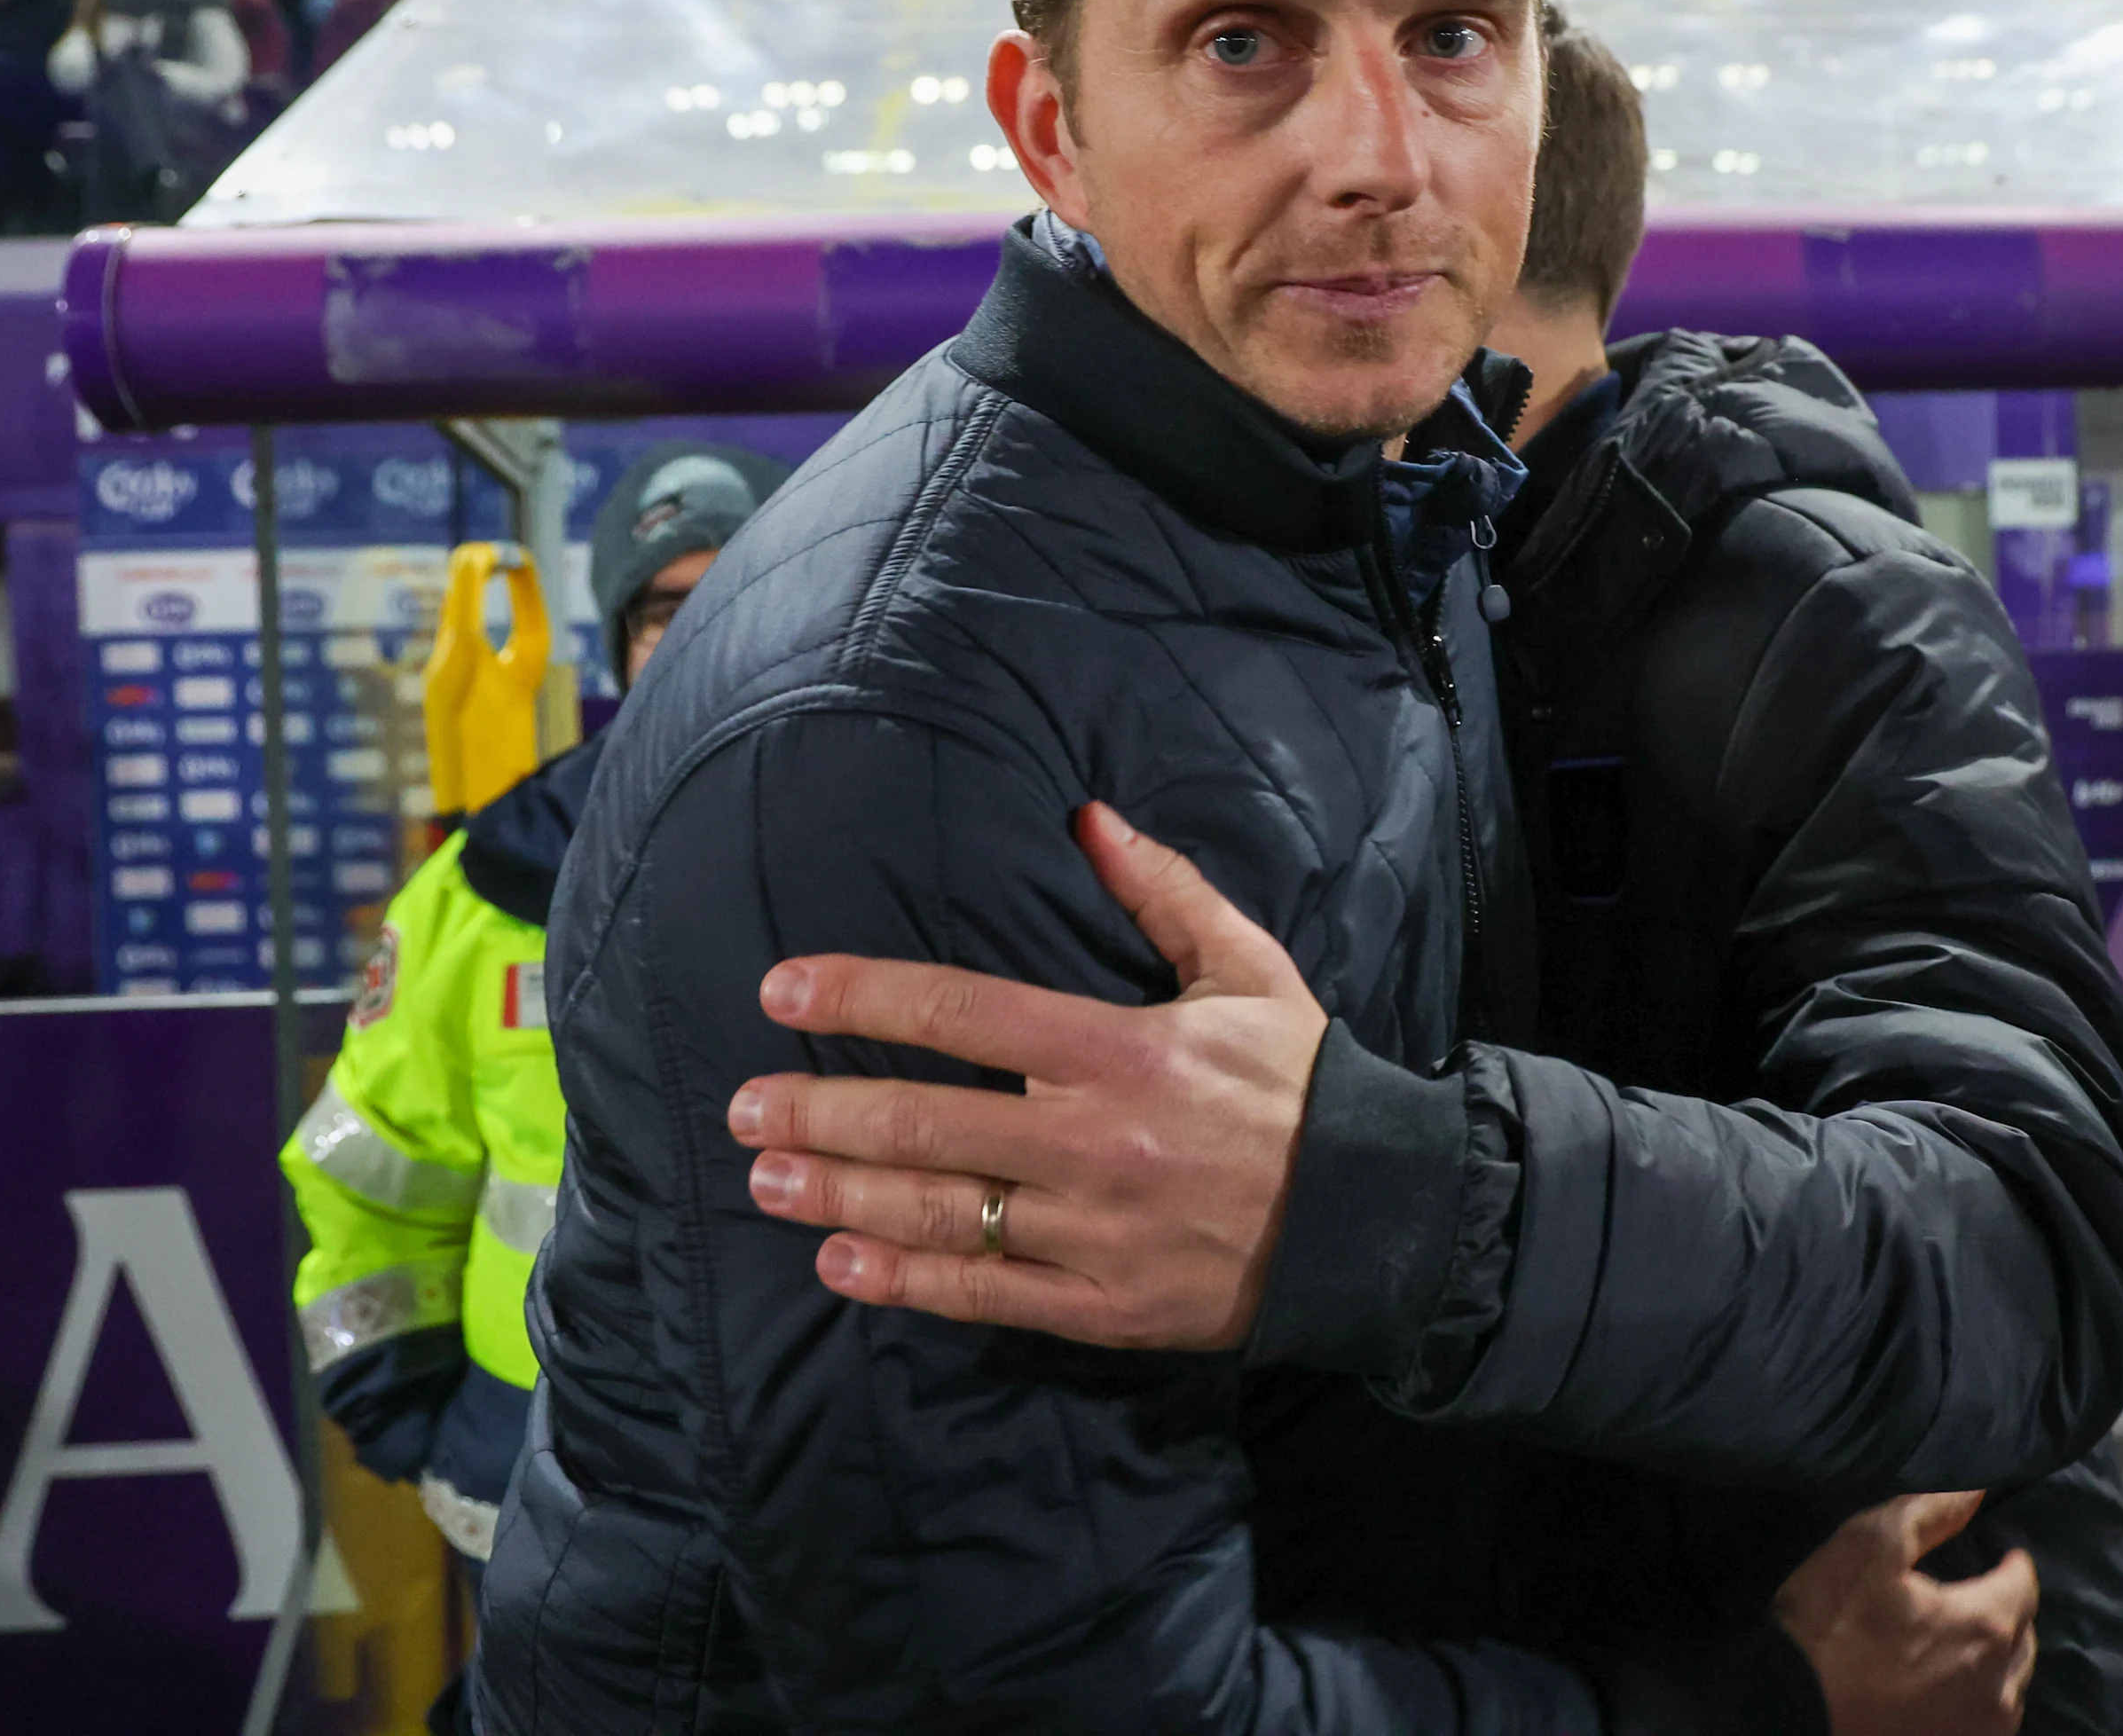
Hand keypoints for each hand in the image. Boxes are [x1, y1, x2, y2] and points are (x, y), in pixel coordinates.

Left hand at [732, 803, 1331, 1346]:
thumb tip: (1087, 817)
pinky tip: (839, 1264)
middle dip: (820, 1109)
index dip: (864, 995)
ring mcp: (1094, 1230)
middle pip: (926, 1120)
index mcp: (1122, 1050)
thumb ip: (1164, 892)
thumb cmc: (1305, 1083)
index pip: (963, 1011)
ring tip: (764, 1178)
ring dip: (838, 1193)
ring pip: (938, 1211)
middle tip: (743, 1106)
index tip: (783, 988)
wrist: (1379, 1217)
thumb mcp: (1248, 970)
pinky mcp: (1103, 1305)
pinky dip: (903, 1283)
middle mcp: (1095, 1141)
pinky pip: (983, 1294)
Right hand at [1773, 1493, 2038, 1735]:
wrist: (1786, 1710)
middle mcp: (2000, 1688)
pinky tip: (1947, 1685)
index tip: (1995, 1550)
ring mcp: (1982, 1730)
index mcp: (1985, 1627)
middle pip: (2023, 1637)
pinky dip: (1979, 1697)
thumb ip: (1933, 1511)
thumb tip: (1979, 1489)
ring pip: (2011, 1685)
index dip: (2010, 1560)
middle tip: (1973, 1592)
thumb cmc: (1829, 1624)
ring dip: (1996, 1658)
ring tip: (1960, 1639)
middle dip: (2005, 1610)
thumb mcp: (1870, 1544)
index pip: (2025, 1584)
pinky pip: (1989, 1720)